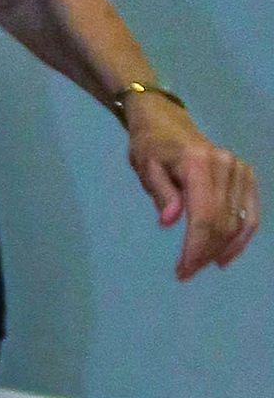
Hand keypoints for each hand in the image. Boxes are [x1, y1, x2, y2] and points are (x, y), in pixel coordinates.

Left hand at [126, 99, 259, 277]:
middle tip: (186, 272)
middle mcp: (226, 165)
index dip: (195, 248)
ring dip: (222, 250)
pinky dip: (241, 237)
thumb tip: (170, 220)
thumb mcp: (147, 169)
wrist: (168, 124)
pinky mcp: (247, 176)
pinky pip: (251, 213)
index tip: (182, 271)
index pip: (204, 216)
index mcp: (199, 164)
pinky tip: (225, 255)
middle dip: (205, 253)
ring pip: (239, 222)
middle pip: (222, 222)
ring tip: (201, 266)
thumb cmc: (152, 149)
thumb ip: (161, 194)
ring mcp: (240, 170)